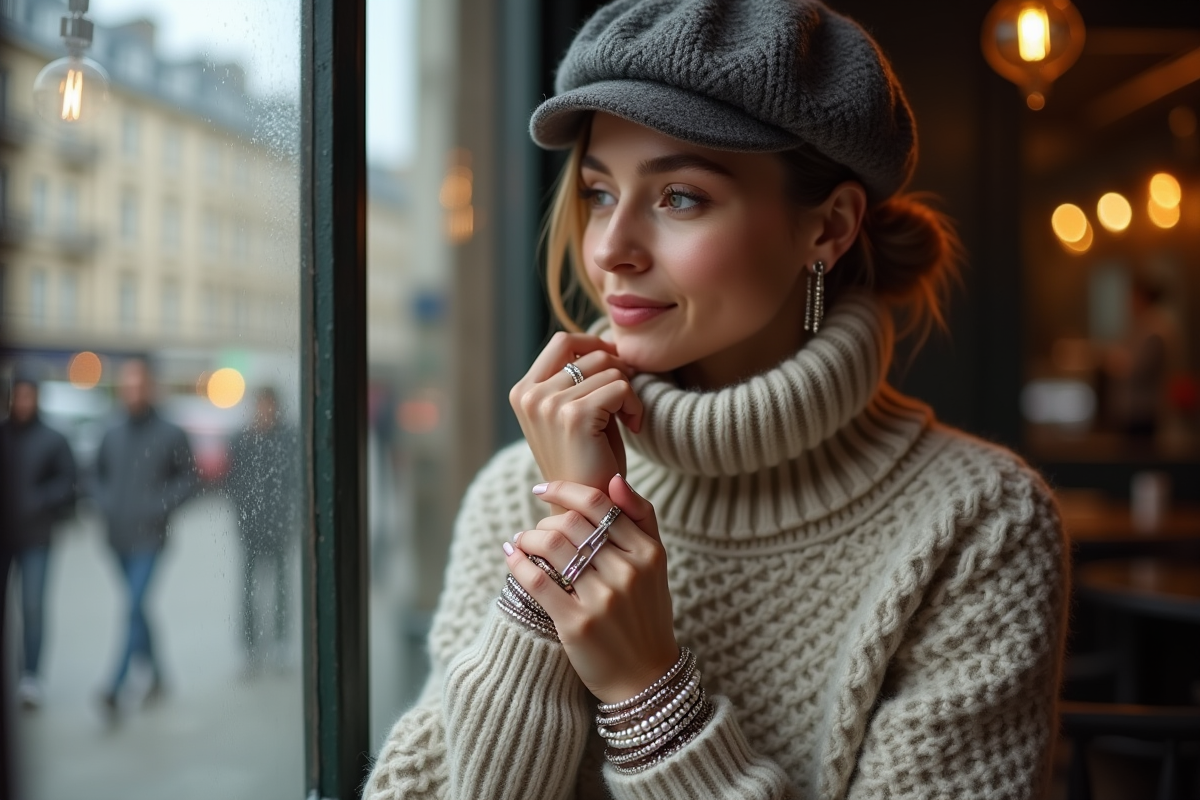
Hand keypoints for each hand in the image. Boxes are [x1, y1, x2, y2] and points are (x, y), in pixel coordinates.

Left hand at [504, 474, 678, 704]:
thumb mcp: (657, 565)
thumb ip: (641, 518)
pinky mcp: (577, 624)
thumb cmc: (646, 615)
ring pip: (551, 547)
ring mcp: (603, 599)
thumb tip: (614, 478)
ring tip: (521, 542)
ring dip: (527, 538)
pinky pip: (537, 582)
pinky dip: (518, 564)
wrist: (646, 678)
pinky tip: (511, 557)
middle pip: (570, 523)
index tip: (542, 488)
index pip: (598, 504)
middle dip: (543, 520)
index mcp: (648, 553)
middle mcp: (628, 572)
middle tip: (534, 529)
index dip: (564, 490)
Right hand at [509, 332, 642, 494]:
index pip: (563, 342)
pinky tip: (634, 426)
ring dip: (628, 391)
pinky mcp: (576, 416)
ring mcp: (550, 405)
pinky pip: (621, 387)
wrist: (587, 507)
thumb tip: (606, 341)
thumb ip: (578, 377)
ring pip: (609, 369)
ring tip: (627, 418)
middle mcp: (531, 395)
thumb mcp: (572, 410)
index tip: (617, 369)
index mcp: (523, 391)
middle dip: (617, 369)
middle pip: (590, 352)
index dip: (596, 346)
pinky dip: (635, 405)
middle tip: (626, 399)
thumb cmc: (587, 459)